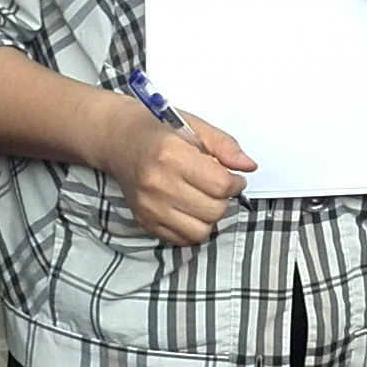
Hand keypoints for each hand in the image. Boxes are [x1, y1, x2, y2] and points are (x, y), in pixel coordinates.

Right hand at [99, 97, 254, 246]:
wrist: (120, 140)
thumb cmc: (157, 130)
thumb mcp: (195, 126)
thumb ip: (225, 145)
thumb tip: (247, 166)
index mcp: (171, 154)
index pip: (220, 184)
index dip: (236, 183)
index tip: (234, 178)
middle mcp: (158, 183)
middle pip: (213, 210)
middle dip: (224, 199)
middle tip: (218, 187)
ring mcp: (149, 206)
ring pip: (200, 230)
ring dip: (209, 217)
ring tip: (204, 199)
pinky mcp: (145, 220)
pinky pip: (182, 239)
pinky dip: (192, 228)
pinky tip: (190, 209)